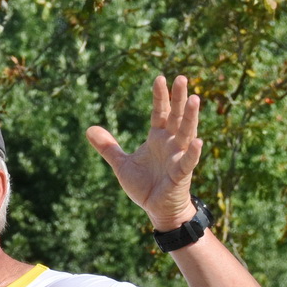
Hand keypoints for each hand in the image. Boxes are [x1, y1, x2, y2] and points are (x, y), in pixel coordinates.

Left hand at [86, 74, 202, 229]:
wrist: (156, 208)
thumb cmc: (144, 184)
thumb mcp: (121, 164)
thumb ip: (108, 147)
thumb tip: (89, 129)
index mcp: (158, 137)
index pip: (160, 112)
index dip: (160, 96)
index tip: (160, 78)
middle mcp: (171, 143)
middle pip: (176, 116)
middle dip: (179, 98)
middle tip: (182, 78)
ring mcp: (178, 157)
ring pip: (187, 133)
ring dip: (191, 117)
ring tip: (196, 99)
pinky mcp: (181, 174)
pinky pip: (188, 162)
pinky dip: (193, 152)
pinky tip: (198, 141)